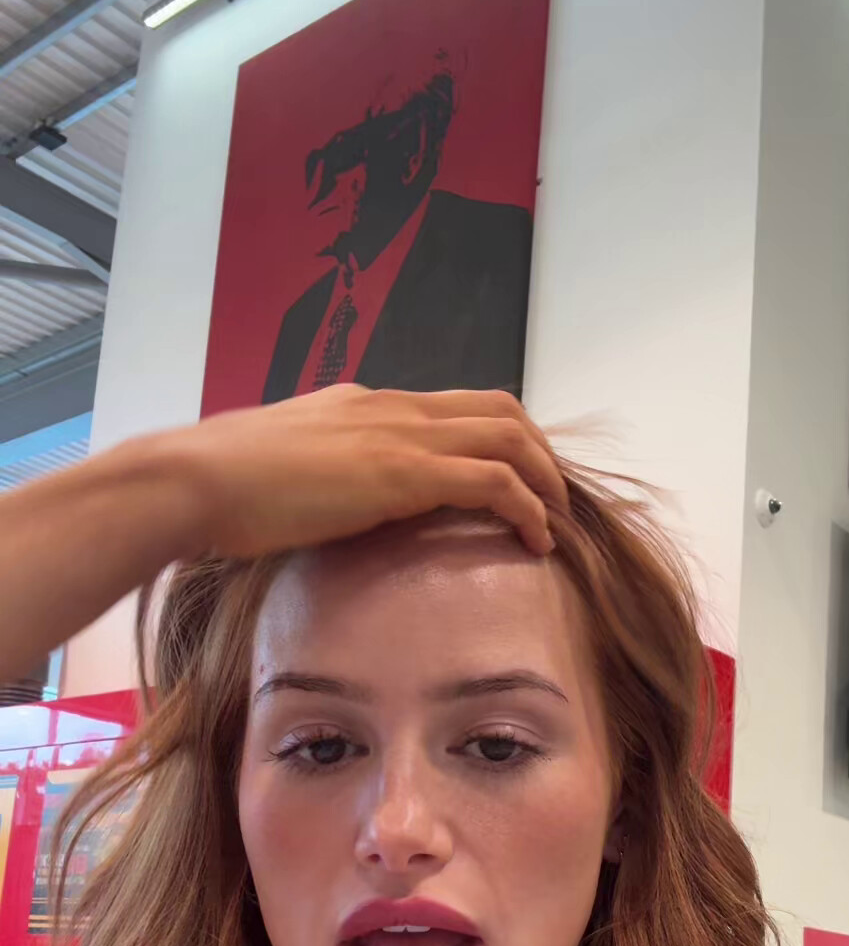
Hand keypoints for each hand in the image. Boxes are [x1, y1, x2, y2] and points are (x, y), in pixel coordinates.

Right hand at [173, 386, 568, 561]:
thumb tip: (334, 505)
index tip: (520, 480)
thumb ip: (324, 476)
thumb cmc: (223, 487)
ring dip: (546, 480)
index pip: (457, 405)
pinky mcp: (404, 472)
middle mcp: (393, 407)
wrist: (194, 480)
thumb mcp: (288, 470)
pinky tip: (535, 542)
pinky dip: (528, 509)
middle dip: (539, 453)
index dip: (502, 437)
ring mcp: (401, 434)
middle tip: (555, 501)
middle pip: (500, 409)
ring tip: (557, 524)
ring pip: (509, 437)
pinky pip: (494, 481)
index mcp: (367, 404)